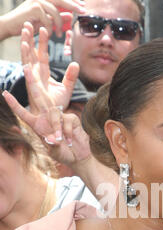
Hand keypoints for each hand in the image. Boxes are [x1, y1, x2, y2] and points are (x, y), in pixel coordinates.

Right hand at [0, 0, 85, 38]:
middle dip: (73, 5)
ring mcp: (36, 1)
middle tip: (83, 11)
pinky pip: (48, 19)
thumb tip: (69, 16)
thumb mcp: (46, 21)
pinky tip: (50, 34)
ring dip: (59, 24)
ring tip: (59, 35)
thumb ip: (57, 18)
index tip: (83, 6)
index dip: (73, 1)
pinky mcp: (33, 8)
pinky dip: (50, 28)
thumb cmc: (28, 23)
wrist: (12, 26)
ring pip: (55, 11)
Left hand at [3, 90, 119, 201]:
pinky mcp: (71, 119)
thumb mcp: (55, 152)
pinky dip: (68, 134)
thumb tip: (53, 139)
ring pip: (55, 114)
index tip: (5, 93)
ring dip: (56, 127)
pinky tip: (70, 141)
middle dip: (32, 82)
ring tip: (59, 140)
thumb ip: (52, 145)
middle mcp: (47, 119)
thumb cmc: (65, 155)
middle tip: (25, 67)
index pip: (24, 114)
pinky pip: (67, 124)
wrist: (81, 155)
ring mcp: (60, 117)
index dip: (15, 104)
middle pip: (39, 98)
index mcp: (38, 125)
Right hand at [21, 22, 77, 112]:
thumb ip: (70, 76)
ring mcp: (34, 83)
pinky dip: (28, 73)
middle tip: (27, 25)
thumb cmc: (57, 105)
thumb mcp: (66, 89)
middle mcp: (36, 76)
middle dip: (29, 40)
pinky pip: (30, 82)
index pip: (42, 54)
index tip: (44, 28)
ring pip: (28, 64)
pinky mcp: (35, 94)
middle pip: (32, 54)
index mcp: (43, 73)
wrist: (54, 120)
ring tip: (24, 38)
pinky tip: (26, 64)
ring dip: (26, 51)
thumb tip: (75, 63)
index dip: (42, 42)